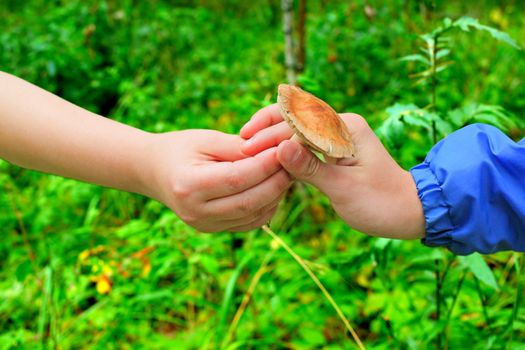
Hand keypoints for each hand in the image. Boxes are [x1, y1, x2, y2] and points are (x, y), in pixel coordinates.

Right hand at [145, 129, 291, 232]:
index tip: (286, 147)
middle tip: (294, 161)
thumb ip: (239, 147)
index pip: (238, 178)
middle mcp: (195, 212)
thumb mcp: (206, 139)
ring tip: (287, 172)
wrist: (154, 171)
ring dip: (275, 194)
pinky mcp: (213, 229)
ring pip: (252, 215)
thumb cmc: (180, 148)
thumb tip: (275, 151)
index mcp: (189, 185)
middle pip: (249, 201)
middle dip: (277, 181)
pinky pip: (249, 223)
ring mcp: (204, 225)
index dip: (266, 164)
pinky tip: (274, 188)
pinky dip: (266, 207)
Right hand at [240, 104, 424, 238]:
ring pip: (295, 129)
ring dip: (271, 137)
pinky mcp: (333, 150)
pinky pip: (302, 143)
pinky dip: (283, 149)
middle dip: (265, 132)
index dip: (269, 133)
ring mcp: (336, 137)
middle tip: (239, 148)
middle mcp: (340, 126)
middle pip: (294, 119)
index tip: (246, 148)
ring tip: (244, 149)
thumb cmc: (381, 203)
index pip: (298, 121)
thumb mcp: (344, 188)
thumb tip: (279, 148)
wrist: (408, 211)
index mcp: (345, 128)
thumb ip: (311, 168)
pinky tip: (265, 157)